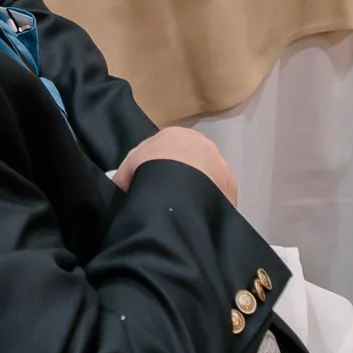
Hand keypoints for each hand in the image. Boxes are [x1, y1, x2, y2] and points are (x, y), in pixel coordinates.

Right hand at [114, 126, 238, 207]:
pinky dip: (209, 206)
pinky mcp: (230, 186)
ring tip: (185, 211)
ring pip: (208, 179)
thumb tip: (121, 185)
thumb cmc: (150, 167)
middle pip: (192, 162)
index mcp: (176, 135)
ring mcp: (220, 165)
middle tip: (170, 199)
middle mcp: (203, 144)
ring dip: (199, 191)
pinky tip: (198, 217)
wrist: (178, 183)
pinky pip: (219, 196)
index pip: (168, 149)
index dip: (159, 166)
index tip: (153, 184)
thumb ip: (126, 174)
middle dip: (182, 177)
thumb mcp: (128, 167)